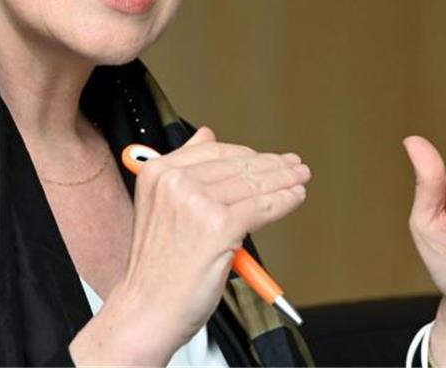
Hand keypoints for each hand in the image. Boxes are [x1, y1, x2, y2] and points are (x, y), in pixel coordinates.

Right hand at [70, 127, 310, 365]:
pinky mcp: (218, 226)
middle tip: (293, 165)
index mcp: (158, 172)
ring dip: (283, 181)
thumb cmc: (155, 269)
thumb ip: (183, 169)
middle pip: (237, 166)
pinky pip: (261, 207)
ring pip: (252, 185)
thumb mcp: (158, 205)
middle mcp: (174, 182)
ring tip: (299, 179)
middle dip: (271, 166)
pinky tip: (295, 197)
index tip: (265, 158)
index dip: (246, 154)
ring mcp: (196, 202)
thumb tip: (206, 135)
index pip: (214, 151)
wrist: (146, 310)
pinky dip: (284, 201)